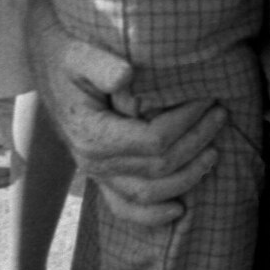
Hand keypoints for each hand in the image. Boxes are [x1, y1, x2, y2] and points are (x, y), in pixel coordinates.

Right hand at [27, 0, 224, 226]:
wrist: (48, 63)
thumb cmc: (68, 55)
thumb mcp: (80, 53)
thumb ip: (101, 65)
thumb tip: (127, 75)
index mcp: (92, 134)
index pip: (154, 140)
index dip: (187, 123)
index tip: (208, 99)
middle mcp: (93, 162)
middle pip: (159, 167)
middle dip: (196, 143)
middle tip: (221, 115)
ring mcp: (97, 174)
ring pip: (149, 193)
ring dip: (187, 177)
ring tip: (214, 152)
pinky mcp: (101, 176)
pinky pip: (125, 208)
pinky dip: (152, 215)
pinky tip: (180, 210)